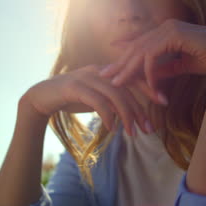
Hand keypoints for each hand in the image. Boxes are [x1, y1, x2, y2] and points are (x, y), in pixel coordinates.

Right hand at [21, 64, 165, 135]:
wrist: (41, 97)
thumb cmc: (71, 98)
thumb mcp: (95, 97)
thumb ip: (112, 100)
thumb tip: (131, 112)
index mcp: (106, 71)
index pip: (133, 77)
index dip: (149, 88)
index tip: (164, 102)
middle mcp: (98, 71)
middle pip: (127, 88)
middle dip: (140, 109)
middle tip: (149, 129)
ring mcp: (86, 77)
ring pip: (115, 95)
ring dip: (127, 116)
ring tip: (133, 134)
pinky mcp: (74, 87)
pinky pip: (98, 101)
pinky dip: (108, 116)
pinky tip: (112, 129)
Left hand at [98, 18, 205, 92]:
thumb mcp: (180, 66)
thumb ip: (165, 69)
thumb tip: (150, 78)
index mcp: (167, 32)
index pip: (140, 43)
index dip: (124, 54)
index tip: (112, 66)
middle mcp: (165, 28)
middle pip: (136, 47)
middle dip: (120, 63)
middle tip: (104, 75)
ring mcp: (169, 29)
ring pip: (141, 51)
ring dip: (129, 69)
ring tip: (117, 83)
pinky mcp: (173, 36)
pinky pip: (153, 56)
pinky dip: (149, 73)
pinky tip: (148, 87)